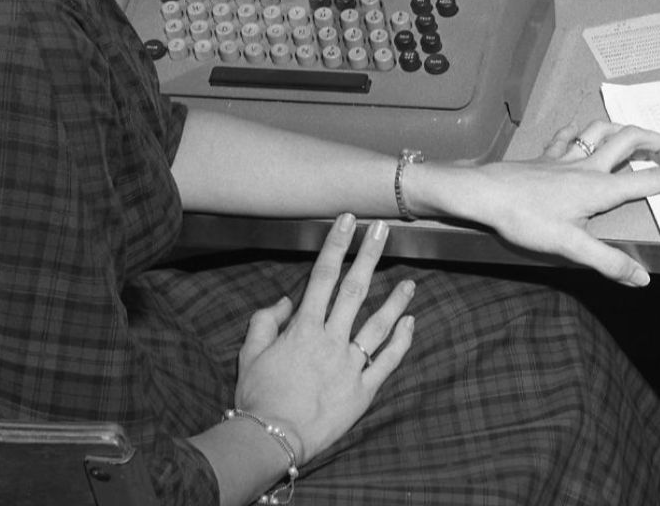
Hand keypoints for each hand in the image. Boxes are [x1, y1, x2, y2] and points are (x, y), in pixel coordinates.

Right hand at [233, 213, 416, 461]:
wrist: (271, 437)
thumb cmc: (258, 396)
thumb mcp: (250, 353)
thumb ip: (266, 321)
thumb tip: (287, 301)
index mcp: (304, 329)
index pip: (322, 277)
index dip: (336, 245)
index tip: (348, 221)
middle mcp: (331, 340)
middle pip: (354, 290)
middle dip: (369, 256)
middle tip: (384, 230)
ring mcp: (350, 364)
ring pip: (379, 324)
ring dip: (396, 300)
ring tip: (410, 282)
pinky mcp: (363, 389)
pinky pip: (388, 361)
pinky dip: (402, 341)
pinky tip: (410, 322)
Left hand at [461, 120, 659, 285]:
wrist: (483, 194)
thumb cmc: (525, 218)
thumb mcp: (569, 246)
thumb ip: (607, 262)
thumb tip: (643, 279)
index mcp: (601, 187)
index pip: (652, 180)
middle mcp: (589, 166)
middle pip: (632, 139)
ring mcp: (566, 158)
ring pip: (603, 129)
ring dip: (625, 129)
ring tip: (637, 140)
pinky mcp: (545, 157)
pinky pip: (569, 135)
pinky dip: (583, 132)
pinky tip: (582, 138)